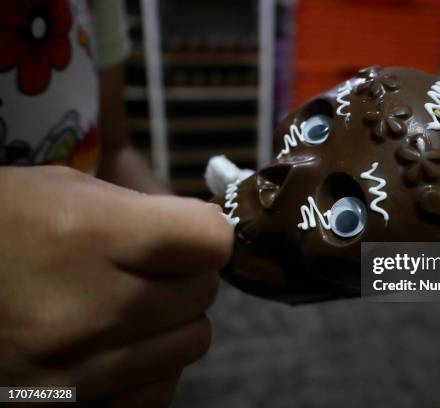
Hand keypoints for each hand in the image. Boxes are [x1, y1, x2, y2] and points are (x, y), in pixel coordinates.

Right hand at [0, 166, 232, 404]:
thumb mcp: (66, 190)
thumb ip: (146, 212)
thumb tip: (209, 238)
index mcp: (86, 237)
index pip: (209, 241)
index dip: (207, 232)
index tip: (190, 231)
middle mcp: (87, 312)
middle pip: (203, 293)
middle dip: (188, 273)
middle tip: (154, 264)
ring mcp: (77, 373)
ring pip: (191, 342)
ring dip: (174, 319)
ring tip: (134, 303)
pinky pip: (160, 388)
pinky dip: (152, 364)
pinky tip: (119, 343)